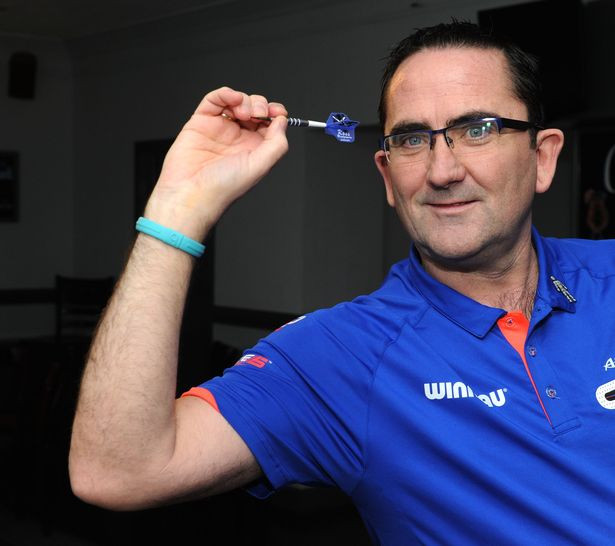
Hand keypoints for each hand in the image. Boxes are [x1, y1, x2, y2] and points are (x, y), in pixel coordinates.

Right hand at [145, 87, 288, 239]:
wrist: (190, 193)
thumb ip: (276, 144)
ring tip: (242, 113)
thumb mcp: (259, 167)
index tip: (276, 112)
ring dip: (244, 100)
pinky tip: (231, 99)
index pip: (270, 124)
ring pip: (237, 101)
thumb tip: (282, 121)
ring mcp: (220, 129)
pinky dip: (225, 93)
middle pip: (256, 109)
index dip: (275, 114)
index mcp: (254, 150)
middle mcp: (238, 139)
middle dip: (260, 106)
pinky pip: (214, 99)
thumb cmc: (222, 188)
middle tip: (257, 114)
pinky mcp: (201, 121)